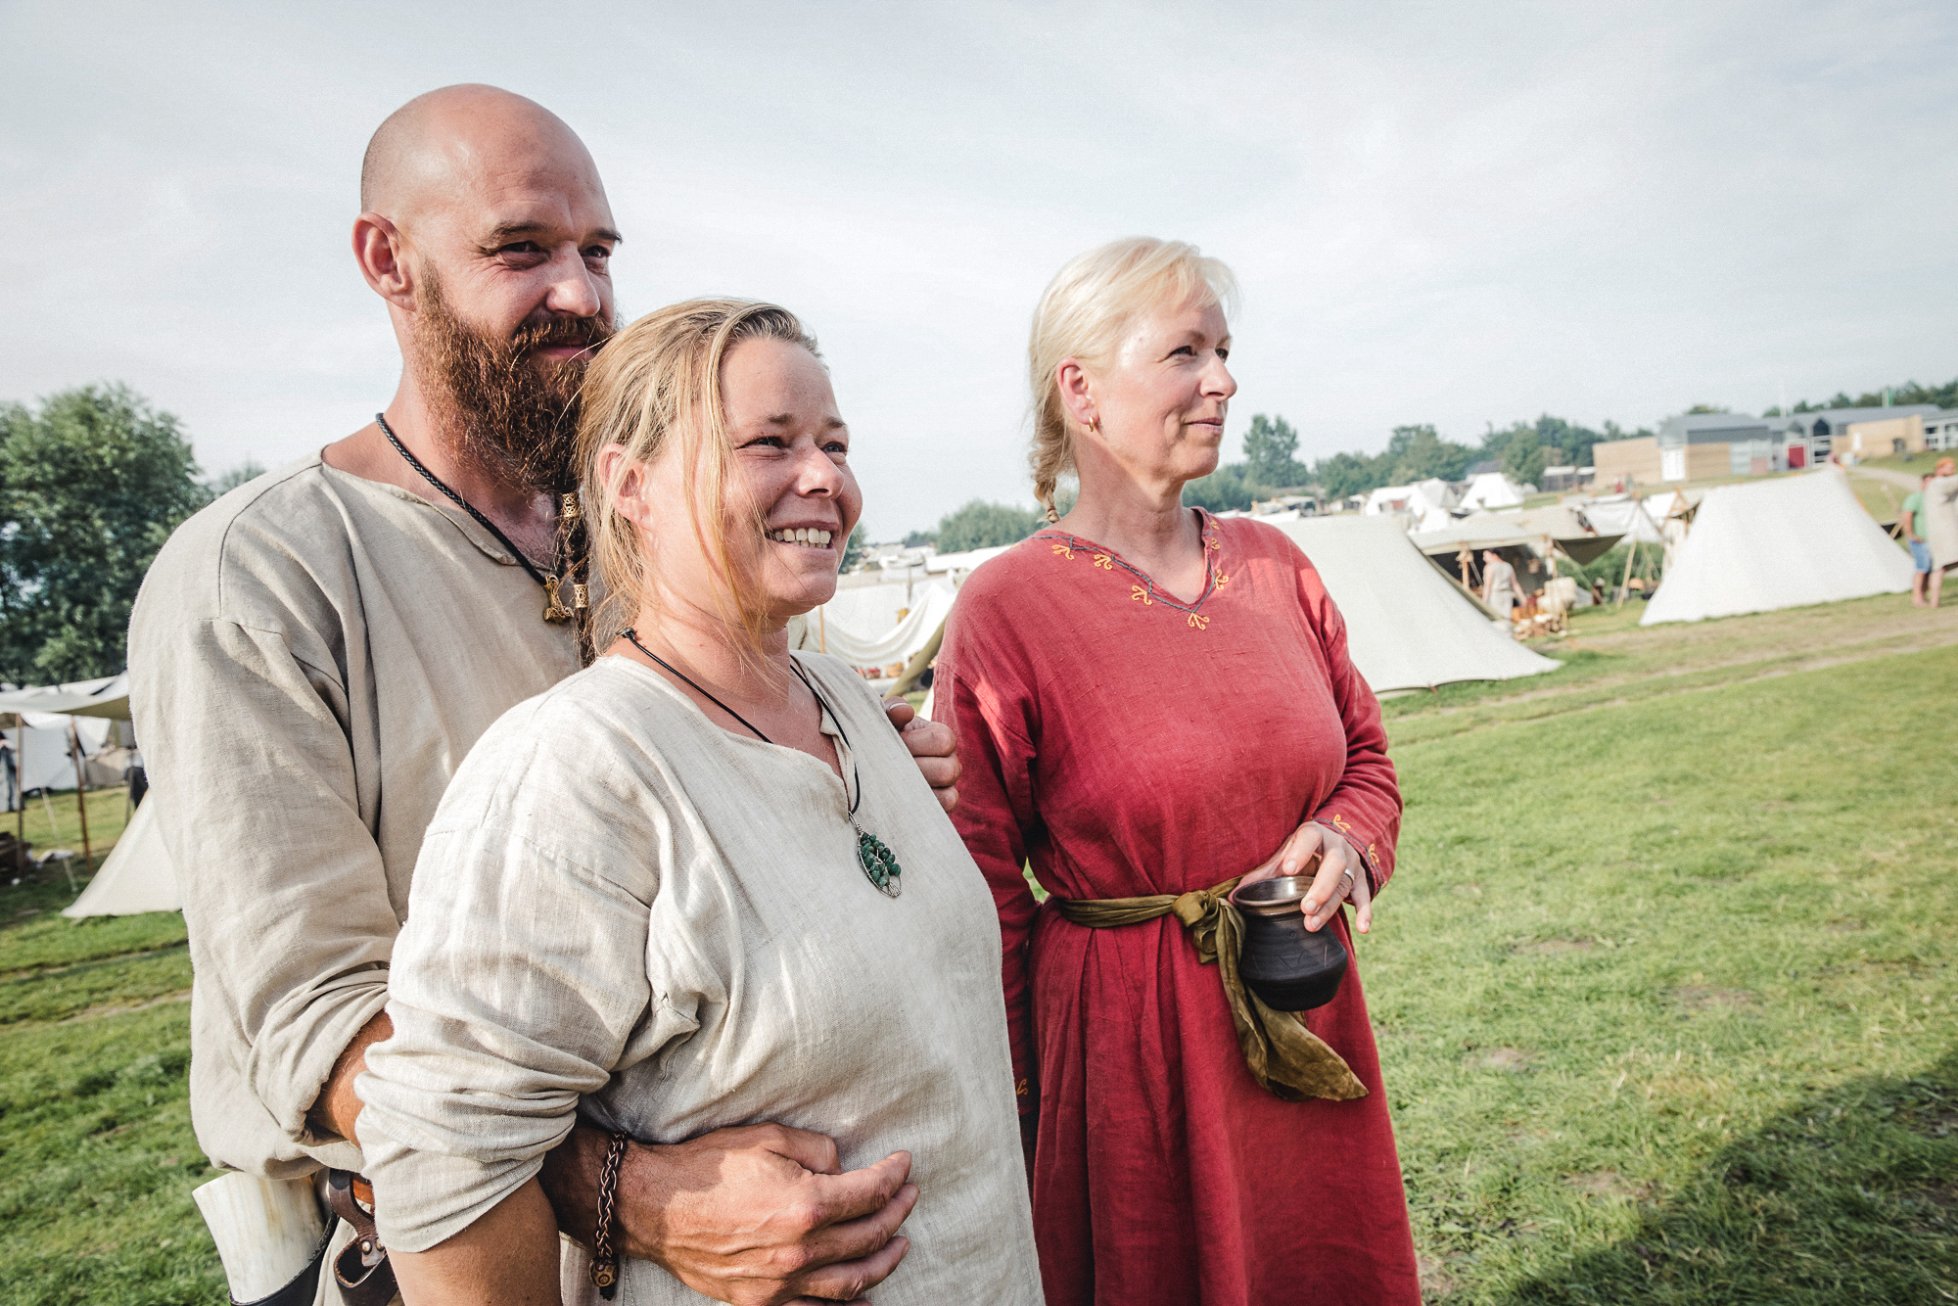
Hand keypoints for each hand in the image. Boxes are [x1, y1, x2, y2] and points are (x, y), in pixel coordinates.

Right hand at [618, 1123, 916, 1305]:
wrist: (656, 1207)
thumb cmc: (710, 1167)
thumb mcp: (769, 1138)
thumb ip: (818, 1150)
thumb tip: (843, 1169)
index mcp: (806, 1205)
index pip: (870, 1193)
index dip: (895, 1175)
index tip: (904, 1164)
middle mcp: (800, 1250)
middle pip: (869, 1236)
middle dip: (897, 1213)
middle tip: (908, 1196)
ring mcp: (782, 1282)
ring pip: (853, 1281)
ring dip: (884, 1261)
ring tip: (900, 1245)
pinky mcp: (762, 1301)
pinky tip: (866, 1297)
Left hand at [884, 698, 959, 812]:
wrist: (864, 764)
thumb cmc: (878, 737)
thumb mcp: (883, 720)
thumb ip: (892, 710)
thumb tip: (903, 712)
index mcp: (940, 738)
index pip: (945, 740)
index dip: (918, 742)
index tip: (896, 741)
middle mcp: (949, 764)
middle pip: (948, 770)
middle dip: (915, 769)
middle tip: (890, 767)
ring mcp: (945, 790)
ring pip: (949, 796)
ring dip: (917, 791)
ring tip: (892, 785)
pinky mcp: (935, 813)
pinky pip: (939, 815)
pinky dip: (919, 809)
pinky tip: (897, 800)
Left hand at [1236, 821, 1374, 935]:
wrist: (1334, 842)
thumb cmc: (1302, 851)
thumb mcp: (1285, 855)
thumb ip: (1263, 873)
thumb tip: (1231, 898)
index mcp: (1314, 834)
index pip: (1309, 838)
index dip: (1300, 852)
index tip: (1287, 869)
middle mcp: (1336, 847)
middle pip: (1334, 864)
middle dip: (1320, 887)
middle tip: (1305, 907)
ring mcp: (1351, 863)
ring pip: (1345, 884)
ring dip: (1330, 906)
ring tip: (1312, 924)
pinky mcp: (1361, 880)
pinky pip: (1365, 896)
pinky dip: (1365, 912)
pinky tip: (1363, 929)